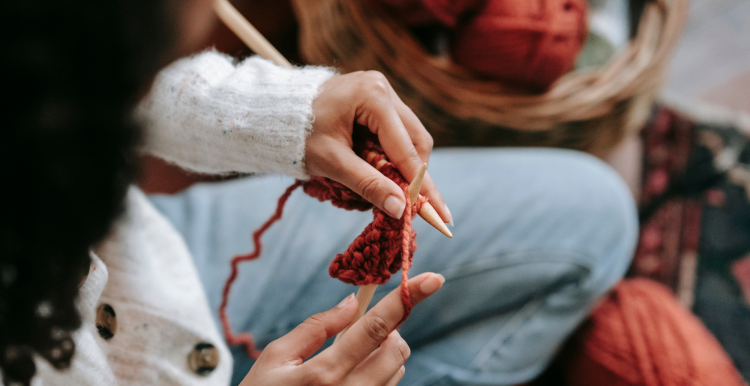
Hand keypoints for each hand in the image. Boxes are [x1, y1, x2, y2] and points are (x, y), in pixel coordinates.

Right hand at [239, 272, 444, 385]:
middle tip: (360, 330)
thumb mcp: (276, 357)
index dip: (405, 300)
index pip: (375, 327)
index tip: (433, 279)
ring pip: (397, 369)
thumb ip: (316, 327)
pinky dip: (380, 374)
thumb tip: (351, 302)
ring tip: (350, 357)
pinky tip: (352, 377)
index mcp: (324, 373)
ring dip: (384, 353)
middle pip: (396, 348)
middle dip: (388, 329)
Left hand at [306, 71, 451, 222]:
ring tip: (397, 192)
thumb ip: (367, 184)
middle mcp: (383, 88)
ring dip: (404, 167)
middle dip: (417, 176)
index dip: (422, 184)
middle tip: (421, 209)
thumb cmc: (298, 135)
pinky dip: (393, 156)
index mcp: (373, 96)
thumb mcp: (332, 162)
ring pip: (410, 137)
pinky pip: (396, 133)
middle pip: (416, 140)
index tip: (439, 214)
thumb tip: (401, 210)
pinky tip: (384, 173)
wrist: (275, 113)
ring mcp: (381, 91)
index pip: (406, 149)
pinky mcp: (376, 100)